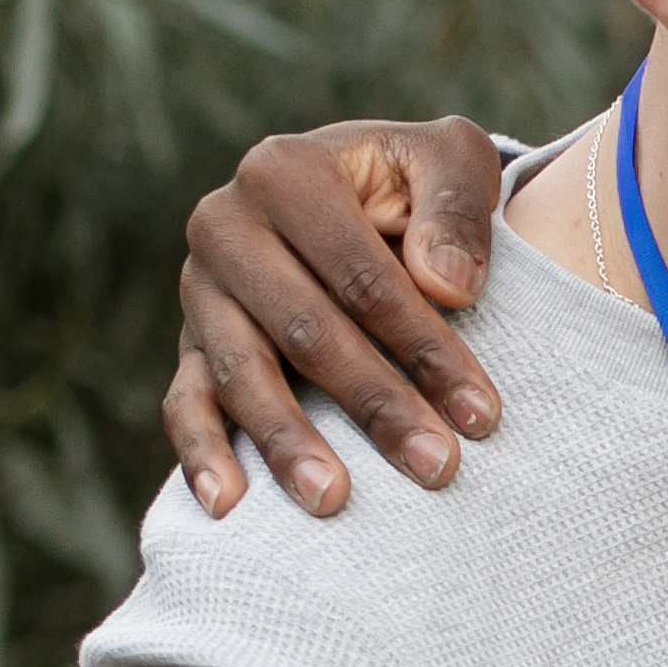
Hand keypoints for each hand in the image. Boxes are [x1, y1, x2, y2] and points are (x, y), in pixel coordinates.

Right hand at [167, 120, 508, 520]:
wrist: (360, 192)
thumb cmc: (415, 186)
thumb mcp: (451, 162)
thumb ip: (456, 208)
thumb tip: (447, 285)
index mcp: (284, 172)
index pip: (362, 277)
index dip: (424, 347)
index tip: (482, 413)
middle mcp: (226, 225)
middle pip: (305, 330)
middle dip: (376, 404)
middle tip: (437, 467)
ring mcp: (200, 289)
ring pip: (242, 374)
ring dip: (289, 443)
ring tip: (334, 501)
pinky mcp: (191, 341)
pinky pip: (185, 402)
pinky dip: (201, 454)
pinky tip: (228, 504)